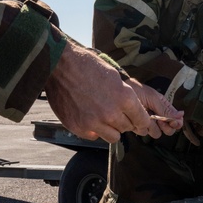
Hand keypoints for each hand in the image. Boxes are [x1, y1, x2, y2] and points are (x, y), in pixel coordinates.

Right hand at [44, 41, 165, 142]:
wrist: (60, 65)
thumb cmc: (87, 65)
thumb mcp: (114, 76)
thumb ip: (124, 96)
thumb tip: (132, 109)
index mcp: (124, 98)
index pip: (142, 119)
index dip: (142, 120)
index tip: (141, 120)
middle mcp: (110, 113)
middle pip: (127, 128)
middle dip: (125, 121)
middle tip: (118, 112)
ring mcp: (94, 123)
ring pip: (113, 137)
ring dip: (111, 128)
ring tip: (104, 116)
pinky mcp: (79, 128)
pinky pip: (95, 136)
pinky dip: (94, 129)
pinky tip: (90, 116)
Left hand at [125, 78, 183, 135]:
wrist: (119, 93)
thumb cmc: (137, 91)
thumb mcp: (152, 98)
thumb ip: (165, 109)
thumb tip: (181, 115)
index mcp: (163, 107)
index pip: (176, 119)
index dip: (175, 123)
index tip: (172, 122)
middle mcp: (158, 116)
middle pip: (168, 130)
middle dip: (164, 126)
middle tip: (158, 120)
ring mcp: (148, 123)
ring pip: (156, 133)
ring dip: (151, 126)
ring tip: (146, 117)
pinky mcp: (138, 127)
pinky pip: (143, 133)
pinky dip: (141, 127)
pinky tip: (137, 119)